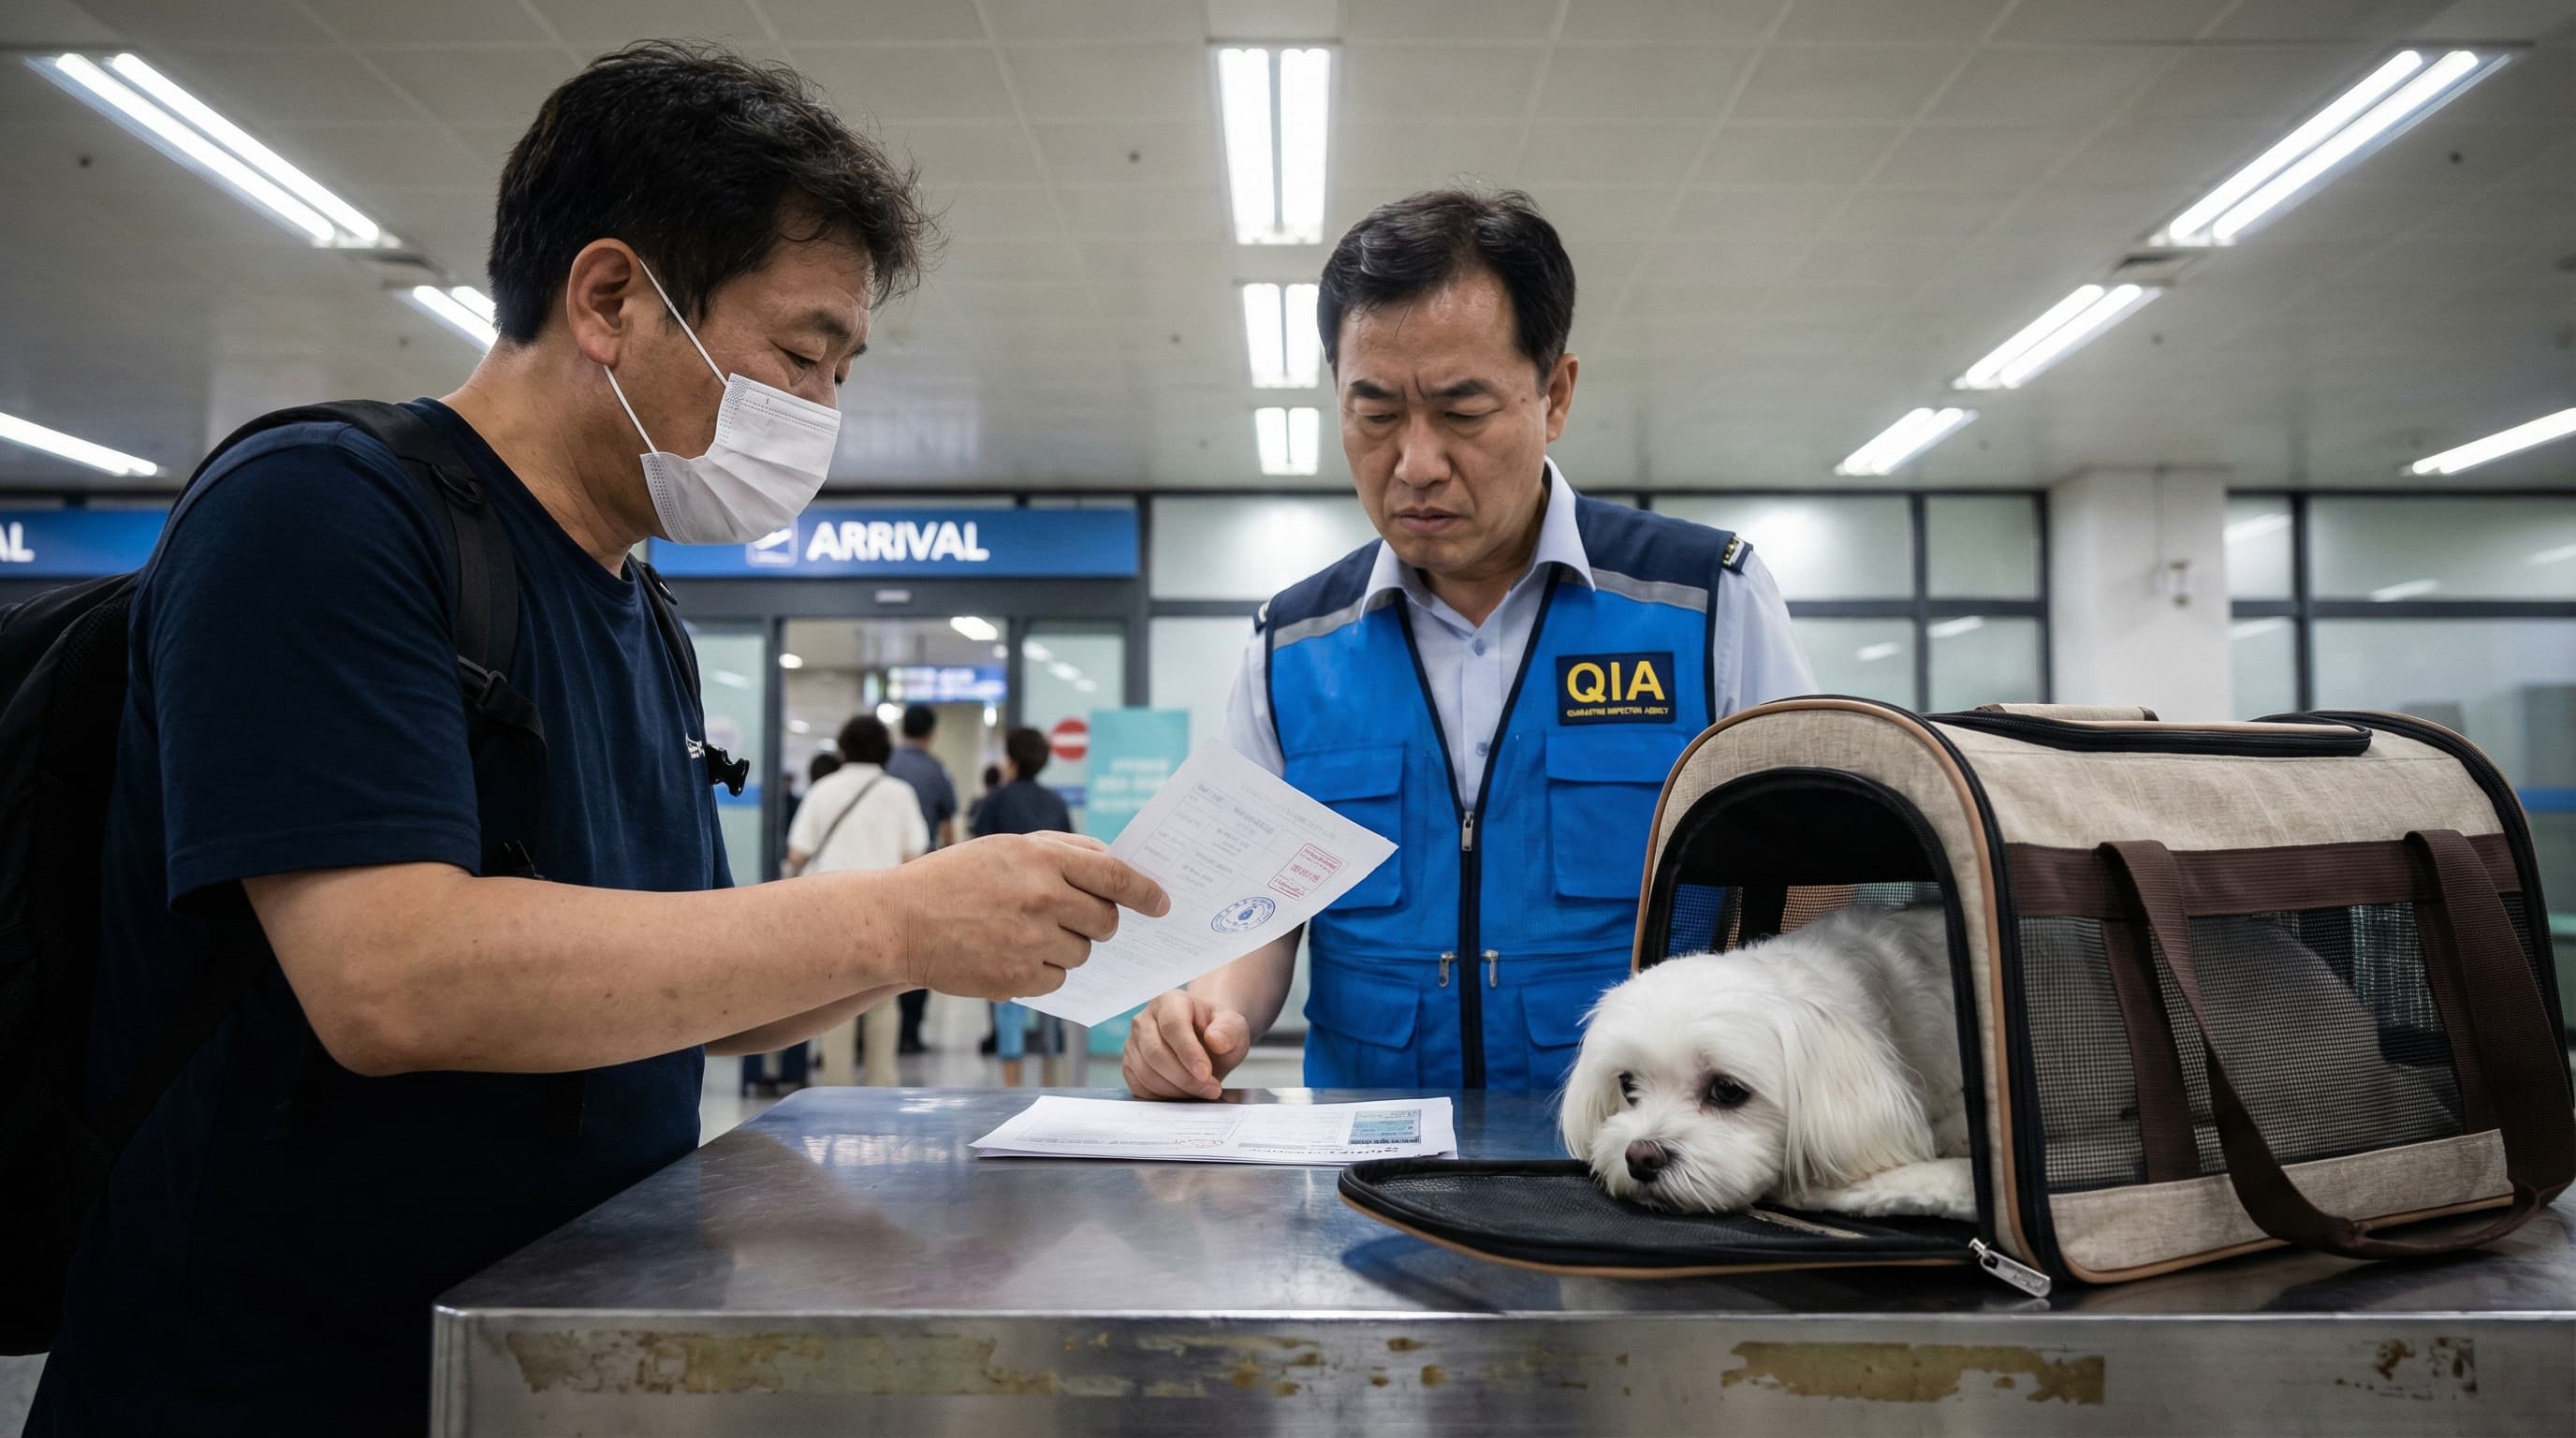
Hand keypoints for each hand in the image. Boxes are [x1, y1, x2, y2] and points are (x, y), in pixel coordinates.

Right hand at [890, 832, 1168, 999]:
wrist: (898, 922)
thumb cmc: (953, 879)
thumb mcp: (1007, 848)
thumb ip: (1062, 850)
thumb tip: (1111, 860)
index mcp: (1042, 858)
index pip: (1116, 876)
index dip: (1147, 892)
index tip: (1162, 903)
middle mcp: (1043, 898)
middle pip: (1106, 921)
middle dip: (1100, 922)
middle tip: (1074, 918)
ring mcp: (1031, 941)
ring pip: (1083, 953)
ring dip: (1066, 946)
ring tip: (1025, 933)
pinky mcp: (1018, 978)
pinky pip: (1058, 978)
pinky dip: (1044, 970)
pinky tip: (1011, 954)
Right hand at [1123, 990, 1250, 1100]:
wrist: (1204, 1041)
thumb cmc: (1216, 1031)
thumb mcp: (1234, 1026)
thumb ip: (1229, 1030)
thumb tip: (1215, 1040)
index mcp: (1170, 1001)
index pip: (1172, 1026)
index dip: (1188, 1052)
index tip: (1206, 1073)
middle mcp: (1144, 1019)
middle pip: (1155, 1053)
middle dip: (1185, 1077)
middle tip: (1211, 1088)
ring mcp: (1133, 1043)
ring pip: (1146, 1073)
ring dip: (1176, 1090)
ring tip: (1201, 1090)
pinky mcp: (1129, 1066)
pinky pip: (1140, 1087)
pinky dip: (1163, 1097)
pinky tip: (1184, 1093)